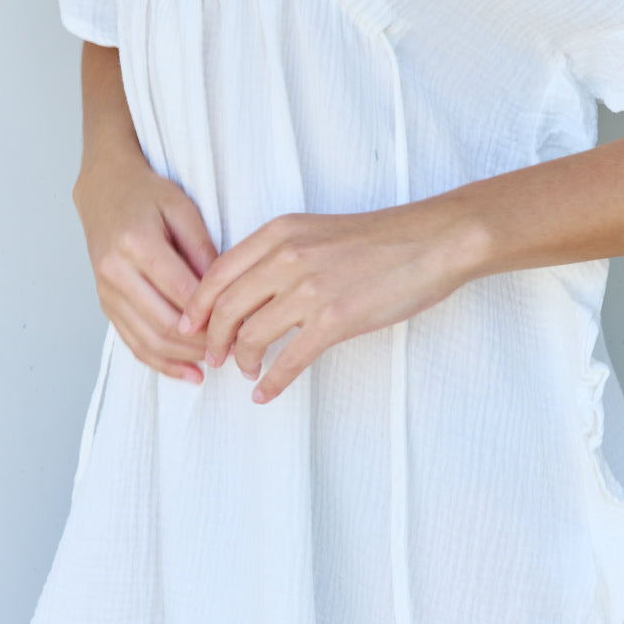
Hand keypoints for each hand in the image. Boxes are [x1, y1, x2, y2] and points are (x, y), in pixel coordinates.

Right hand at [73, 148, 218, 384]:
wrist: (104, 190)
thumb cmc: (148, 194)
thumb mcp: (183, 209)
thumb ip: (204, 249)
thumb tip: (226, 293)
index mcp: (136, 243)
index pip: (182, 292)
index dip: (215, 314)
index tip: (245, 324)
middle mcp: (115, 272)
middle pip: (164, 323)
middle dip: (203, 342)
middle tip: (237, 348)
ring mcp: (106, 291)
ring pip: (147, 340)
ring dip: (185, 357)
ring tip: (218, 363)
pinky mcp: (105, 304)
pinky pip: (132, 343)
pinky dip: (161, 362)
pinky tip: (189, 373)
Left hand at [178, 202, 488, 403]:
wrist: (431, 241)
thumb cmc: (381, 238)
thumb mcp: (318, 230)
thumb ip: (281, 253)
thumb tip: (250, 289)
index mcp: (280, 233)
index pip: (218, 273)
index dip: (198, 307)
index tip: (191, 327)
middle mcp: (287, 258)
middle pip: (226, 308)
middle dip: (214, 339)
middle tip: (215, 357)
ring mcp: (310, 289)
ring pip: (252, 336)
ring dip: (244, 361)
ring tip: (248, 372)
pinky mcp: (335, 320)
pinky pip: (288, 360)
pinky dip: (272, 382)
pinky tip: (267, 393)